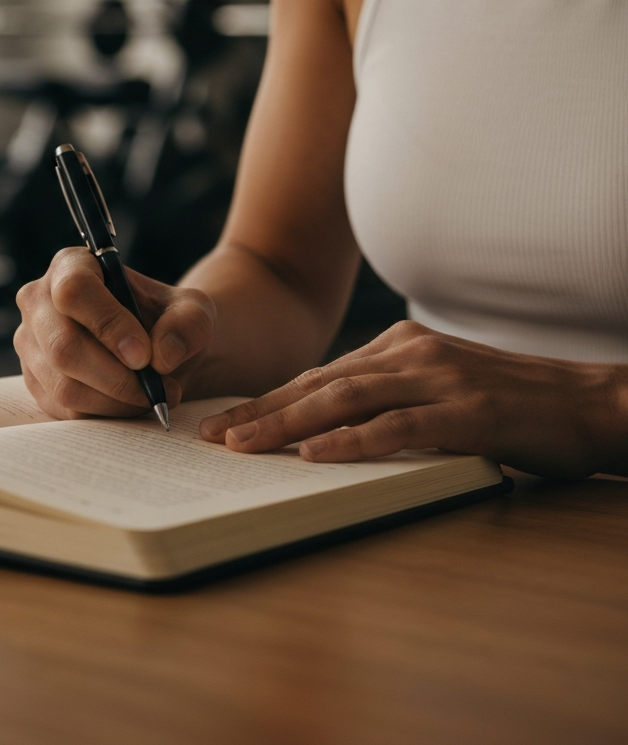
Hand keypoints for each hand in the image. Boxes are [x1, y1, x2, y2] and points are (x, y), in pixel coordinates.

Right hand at [14, 247, 215, 420]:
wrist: (154, 349)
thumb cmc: (167, 320)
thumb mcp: (193, 312)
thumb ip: (189, 324)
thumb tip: (161, 355)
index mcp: (72, 266)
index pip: (75, 291)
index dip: (108, 325)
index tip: (143, 355)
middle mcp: (39, 300)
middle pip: (62, 346)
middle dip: (116, 377)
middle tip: (157, 388)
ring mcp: (30, 343)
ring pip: (63, 385)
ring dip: (116, 401)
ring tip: (153, 396)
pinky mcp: (35, 381)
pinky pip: (65, 410)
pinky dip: (105, 415)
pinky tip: (132, 404)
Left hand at [199, 320, 627, 477]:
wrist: (589, 400)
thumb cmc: (510, 403)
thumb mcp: (438, 388)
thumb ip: (388, 397)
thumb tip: (326, 426)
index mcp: (399, 346)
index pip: (318, 376)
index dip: (267, 399)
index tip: (224, 422)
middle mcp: (409, 353)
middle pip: (318, 384)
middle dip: (260, 410)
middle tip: (211, 436)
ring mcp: (437, 378)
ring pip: (345, 400)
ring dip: (286, 424)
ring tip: (242, 445)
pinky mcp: (466, 410)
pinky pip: (397, 426)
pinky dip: (351, 441)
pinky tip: (313, 455)